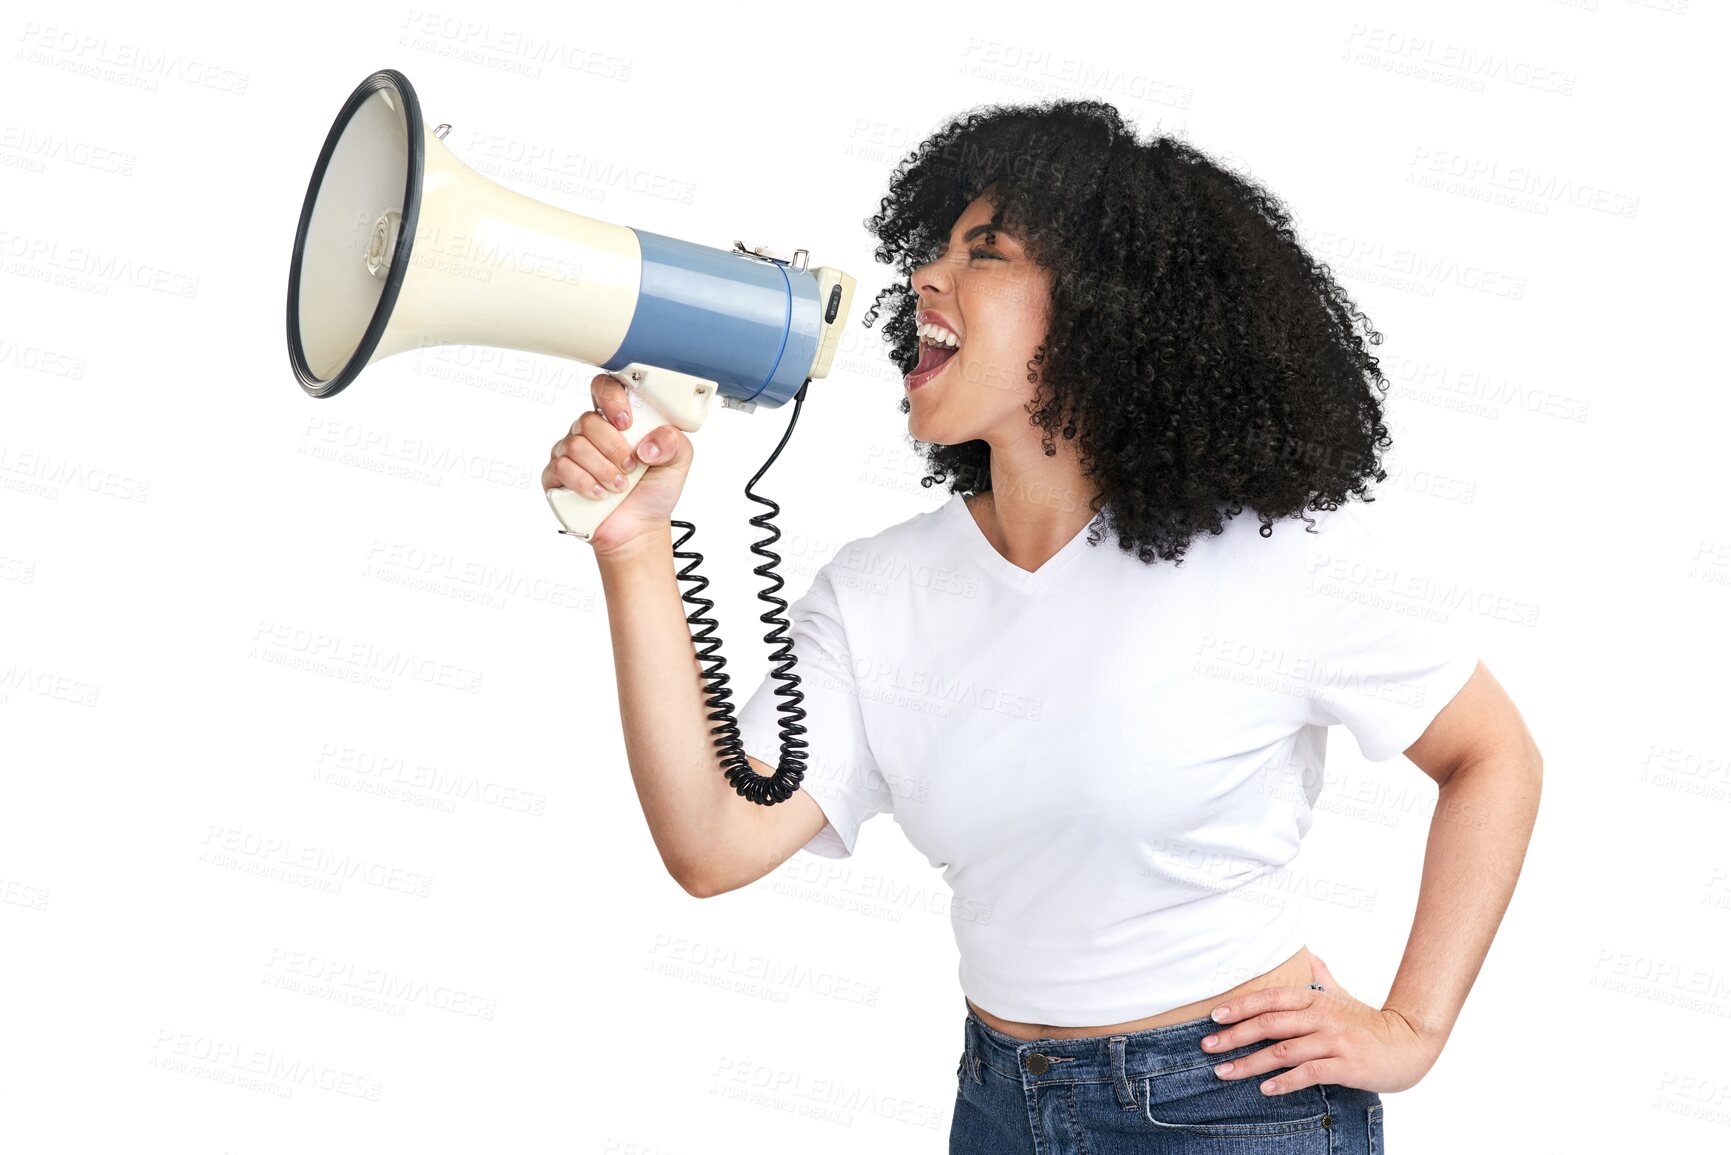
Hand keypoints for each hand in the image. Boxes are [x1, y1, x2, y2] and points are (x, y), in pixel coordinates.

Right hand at [541, 373, 693, 557]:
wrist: (639, 528)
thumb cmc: (653, 490)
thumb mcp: (678, 461)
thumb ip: (673, 441)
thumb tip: (648, 444)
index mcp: (616, 420)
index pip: (603, 389)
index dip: (611, 399)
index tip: (627, 423)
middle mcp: (590, 433)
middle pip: (588, 421)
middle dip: (614, 448)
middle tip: (631, 467)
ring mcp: (569, 454)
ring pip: (575, 446)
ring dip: (603, 469)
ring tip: (620, 486)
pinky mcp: (556, 477)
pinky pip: (561, 468)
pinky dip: (585, 482)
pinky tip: (600, 494)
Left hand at [1197, 953, 1441, 1094]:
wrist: (1410, 1044)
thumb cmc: (1369, 1022)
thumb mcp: (1342, 994)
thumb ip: (1320, 976)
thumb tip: (1306, 951)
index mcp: (1315, 1000)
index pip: (1270, 998)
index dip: (1240, 1005)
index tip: (1214, 1016)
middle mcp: (1320, 1018)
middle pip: (1269, 1023)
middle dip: (1234, 1035)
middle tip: (1206, 1046)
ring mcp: (1333, 1041)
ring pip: (1283, 1050)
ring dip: (1250, 1062)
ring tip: (1223, 1072)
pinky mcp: (1345, 1065)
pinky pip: (1309, 1073)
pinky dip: (1285, 1081)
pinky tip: (1265, 1089)